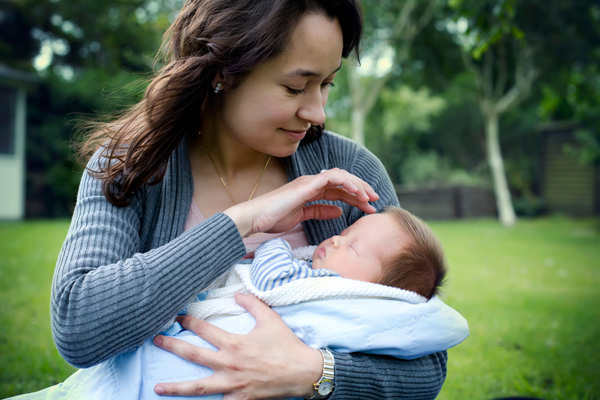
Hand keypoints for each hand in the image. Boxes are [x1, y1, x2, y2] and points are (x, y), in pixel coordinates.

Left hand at [152, 293, 322, 398]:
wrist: (303, 373)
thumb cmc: (286, 346)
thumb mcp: (270, 319)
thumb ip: (252, 304)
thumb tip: (236, 294)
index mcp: (234, 344)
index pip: (204, 330)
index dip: (189, 322)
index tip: (178, 317)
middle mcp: (229, 365)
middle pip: (193, 356)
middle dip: (172, 347)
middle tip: (156, 341)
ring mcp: (232, 385)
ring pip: (198, 388)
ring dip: (176, 387)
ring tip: (158, 388)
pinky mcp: (240, 399)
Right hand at [225, 168, 378, 236]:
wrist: (256, 217)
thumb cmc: (273, 218)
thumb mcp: (302, 217)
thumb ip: (320, 211)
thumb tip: (339, 212)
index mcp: (311, 190)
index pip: (339, 189)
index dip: (355, 197)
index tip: (368, 207)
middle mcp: (312, 183)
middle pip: (344, 181)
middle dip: (361, 189)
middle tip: (375, 201)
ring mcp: (310, 182)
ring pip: (341, 177)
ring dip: (358, 186)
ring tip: (369, 198)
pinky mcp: (307, 184)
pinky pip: (332, 178)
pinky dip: (347, 183)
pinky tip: (357, 194)